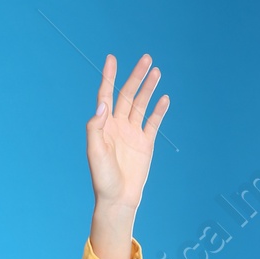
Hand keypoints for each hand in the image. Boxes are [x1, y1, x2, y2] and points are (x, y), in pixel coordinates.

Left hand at [86, 52, 167, 210]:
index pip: (106, 96)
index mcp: (104, 126)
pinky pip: (153, 122)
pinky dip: (159, 110)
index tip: (112, 58)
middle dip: (136, 77)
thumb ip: (95, 128)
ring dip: (148, 88)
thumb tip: (103, 105)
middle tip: (146, 59)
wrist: (119, 199)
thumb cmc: (103, 178)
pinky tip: (164, 98)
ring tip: (156, 72)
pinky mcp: (145, 143)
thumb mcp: (95, 152)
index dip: (108, 77)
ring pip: (141, 104)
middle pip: (127, 95)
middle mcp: (118, 126)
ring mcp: (132, 133)